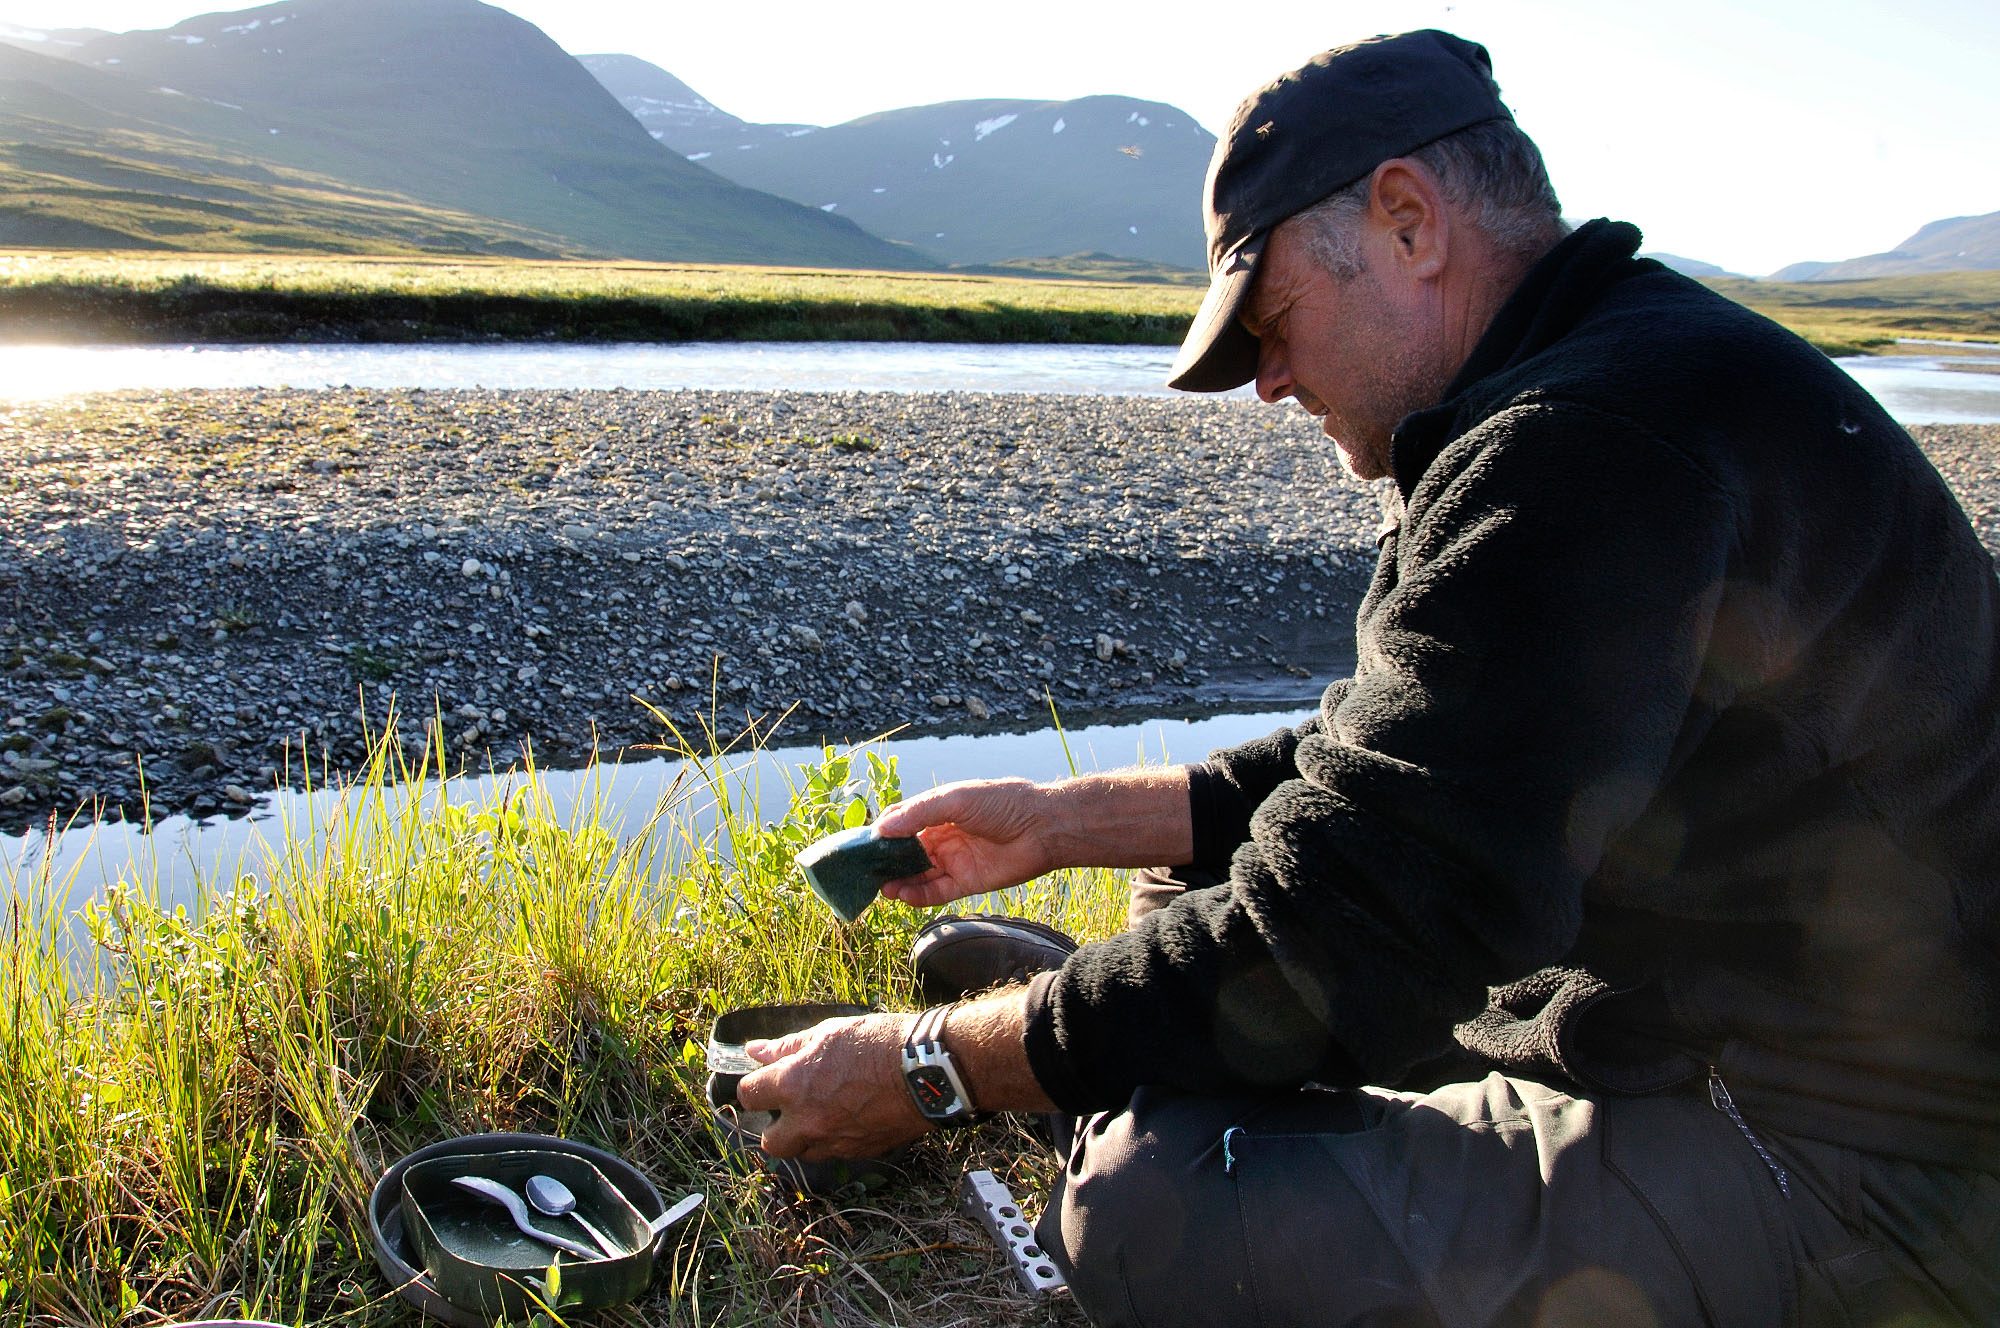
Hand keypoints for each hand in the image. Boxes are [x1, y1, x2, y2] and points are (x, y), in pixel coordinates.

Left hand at [733, 1014, 931, 1160]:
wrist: (926, 1069)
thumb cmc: (878, 1043)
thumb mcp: (828, 1033)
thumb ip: (787, 1047)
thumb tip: (756, 1051)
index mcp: (793, 1085)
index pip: (748, 1096)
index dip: (754, 1088)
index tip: (764, 1081)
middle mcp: (807, 1120)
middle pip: (770, 1142)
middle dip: (776, 1127)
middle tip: (792, 1108)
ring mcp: (833, 1141)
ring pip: (803, 1153)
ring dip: (805, 1137)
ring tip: (824, 1112)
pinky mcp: (859, 1152)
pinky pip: (834, 1153)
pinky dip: (834, 1140)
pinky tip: (850, 1117)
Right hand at [872, 778, 1060, 907]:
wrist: (1044, 827)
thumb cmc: (1003, 803)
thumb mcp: (957, 799)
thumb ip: (920, 813)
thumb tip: (883, 828)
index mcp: (938, 811)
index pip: (901, 822)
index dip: (882, 832)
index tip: (860, 843)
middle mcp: (943, 836)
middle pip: (905, 851)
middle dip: (885, 861)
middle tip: (863, 871)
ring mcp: (954, 859)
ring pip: (918, 874)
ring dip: (898, 880)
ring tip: (880, 887)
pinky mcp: (967, 882)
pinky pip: (936, 892)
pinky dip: (917, 895)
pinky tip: (901, 895)